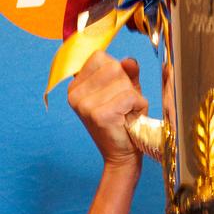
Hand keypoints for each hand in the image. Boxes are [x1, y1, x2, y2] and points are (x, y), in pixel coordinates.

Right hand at [68, 51, 147, 172]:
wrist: (122, 156)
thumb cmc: (124, 122)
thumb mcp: (125, 91)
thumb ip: (127, 73)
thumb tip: (129, 61)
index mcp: (75, 85)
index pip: (100, 57)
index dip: (116, 71)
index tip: (115, 93)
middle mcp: (74, 93)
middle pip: (113, 67)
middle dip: (126, 85)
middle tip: (123, 106)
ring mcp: (85, 104)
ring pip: (123, 82)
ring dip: (133, 97)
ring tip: (126, 113)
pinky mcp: (99, 115)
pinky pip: (129, 96)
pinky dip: (137, 106)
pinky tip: (129, 119)